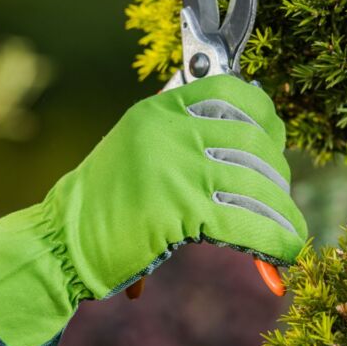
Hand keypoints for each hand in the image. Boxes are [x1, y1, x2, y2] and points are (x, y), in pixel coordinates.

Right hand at [0, 74, 306, 345]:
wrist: (58, 244)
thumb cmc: (99, 206)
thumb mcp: (136, 150)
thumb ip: (179, 137)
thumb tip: (248, 136)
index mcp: (159, 111)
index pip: (233, 92)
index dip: (265, 116)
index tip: (274, 140)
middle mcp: (169, 130)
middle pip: (254, 143)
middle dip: (276, 177)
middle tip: (276, 201)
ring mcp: (175, 168)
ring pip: (258, 185)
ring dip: (282, 214)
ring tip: (288, 234)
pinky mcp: (179, 210)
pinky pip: (248, 223)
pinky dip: (275, 241)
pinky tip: (283, 253)